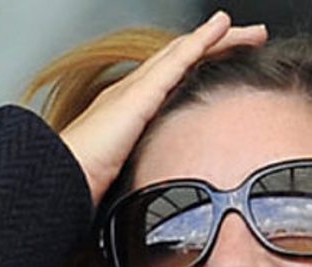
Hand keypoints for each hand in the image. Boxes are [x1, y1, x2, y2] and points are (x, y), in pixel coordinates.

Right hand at [59, 11, 267, 203]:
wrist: (60, 182)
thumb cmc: (82, 183)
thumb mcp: (125, 176)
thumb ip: (145, 172)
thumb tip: (170, 193)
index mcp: (130, 110)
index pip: (174, 81)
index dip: (201, 68)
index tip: (228, 65)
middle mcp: (133, 91)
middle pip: (184, 59)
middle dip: (219, 46)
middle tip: (250, 38)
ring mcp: (137, 89)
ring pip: (186, 51)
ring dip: (220, 37)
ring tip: (250, 31)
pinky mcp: (141, 93)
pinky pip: (178, 59)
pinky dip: (202, 40)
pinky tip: (222, 28)